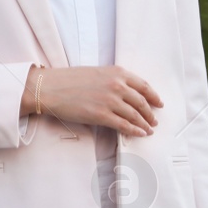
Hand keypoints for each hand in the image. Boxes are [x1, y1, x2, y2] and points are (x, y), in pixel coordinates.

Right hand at [23, 65, 162, 137]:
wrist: (49, 87)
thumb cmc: (67, 79)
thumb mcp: (95, 73)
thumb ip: (113, 80)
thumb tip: (125, 92)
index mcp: (117, 73)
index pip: (144, 86)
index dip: (154, 97)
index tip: (159, 103)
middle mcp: (117, 86)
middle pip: (142, 102)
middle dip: (150, 113)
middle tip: (154, 120)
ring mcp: (110, 101)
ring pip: (135, 115)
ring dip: (144, 124)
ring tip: (148, 129)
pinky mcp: (101, 115)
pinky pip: (124, 125)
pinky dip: (134, 131)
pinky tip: (139, 134)